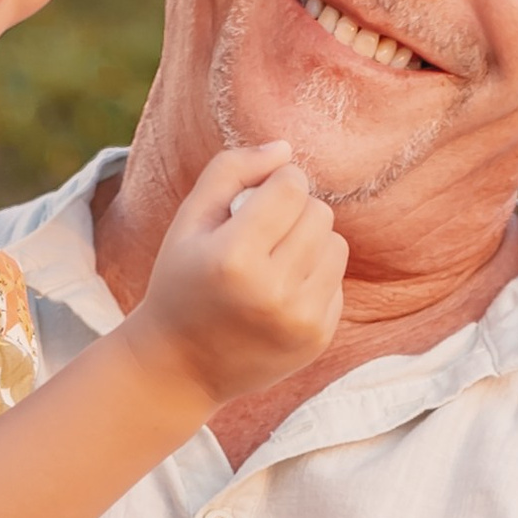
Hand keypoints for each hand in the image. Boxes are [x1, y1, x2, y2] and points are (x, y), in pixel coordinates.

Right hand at [131, 140, 346, 407]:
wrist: (181, 367)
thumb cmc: (181, 282)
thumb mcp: (189, 221)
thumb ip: (231, 170)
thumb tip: (286, 149)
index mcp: (234, 258)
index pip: (292, 187)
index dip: (279, 181)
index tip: (261, 194)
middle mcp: (272, 292)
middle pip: (319, 213)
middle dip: (295, 211)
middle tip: (264, 231)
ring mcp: (299, 320)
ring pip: (336, 245)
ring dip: (310, 242)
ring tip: (275, 259)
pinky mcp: (317, 338)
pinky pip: (337, 282)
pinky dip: (313, 278)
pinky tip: (280, 294)